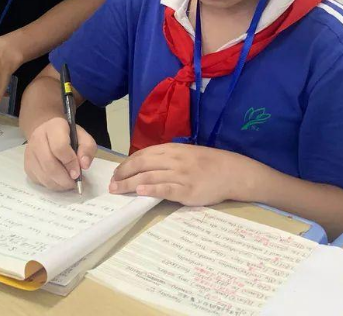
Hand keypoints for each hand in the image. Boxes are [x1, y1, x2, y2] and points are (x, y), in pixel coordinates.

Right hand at [24, 117, 96, 190]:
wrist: (47, 132)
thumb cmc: (67, 135)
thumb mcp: (82, 136)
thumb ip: (87, 148)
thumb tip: (84, 165)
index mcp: (54, 128)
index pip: (59, 147)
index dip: (70, 163)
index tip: (77, 173)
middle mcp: (37, 139)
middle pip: (49, 164)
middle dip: (64, 178)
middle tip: (74, 183)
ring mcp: (30, 153)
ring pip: (44, 175)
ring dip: (59, 184)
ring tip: (68, 183)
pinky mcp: (27, 165)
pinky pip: (39, 181)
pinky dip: (51, 185)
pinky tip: (59, 181)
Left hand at [110, 143, 250, 205]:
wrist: (231, 172)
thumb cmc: (207, 163)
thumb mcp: (185, 154)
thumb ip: (166, 158)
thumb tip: (144, 166)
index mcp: (172, 149)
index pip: (143, 154)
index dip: (127, 163)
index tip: (116, 172)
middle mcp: (173, 160)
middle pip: (142, 164)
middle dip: (124, 173)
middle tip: (112, 183)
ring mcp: (180, 175)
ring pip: (149, 177)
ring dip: (130, 183)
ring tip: (117, 189)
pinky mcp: (186, 190)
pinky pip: (165, 188)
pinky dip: (151, 189)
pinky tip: (139, 192)